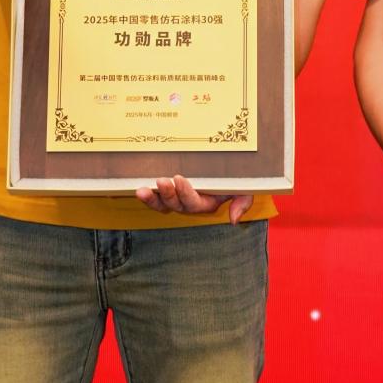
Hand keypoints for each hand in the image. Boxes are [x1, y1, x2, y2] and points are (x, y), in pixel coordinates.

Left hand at [136, 174, 252, 224]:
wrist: (229, 163)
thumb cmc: (236, 175)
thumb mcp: (244, 187)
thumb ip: (242, 200)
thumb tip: (233, 219)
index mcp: (206, 202)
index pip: (194, 203)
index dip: (185, 193)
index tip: (179, 178)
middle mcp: (189, 202)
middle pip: (175, 205)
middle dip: (167, 195)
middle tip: (161, 181)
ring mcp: (176, 195)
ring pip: (161, 203)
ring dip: (151, 199)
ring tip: (142, 191)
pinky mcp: (167, 186)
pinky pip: (155, 195)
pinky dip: (147, 195)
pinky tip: (138, 188)